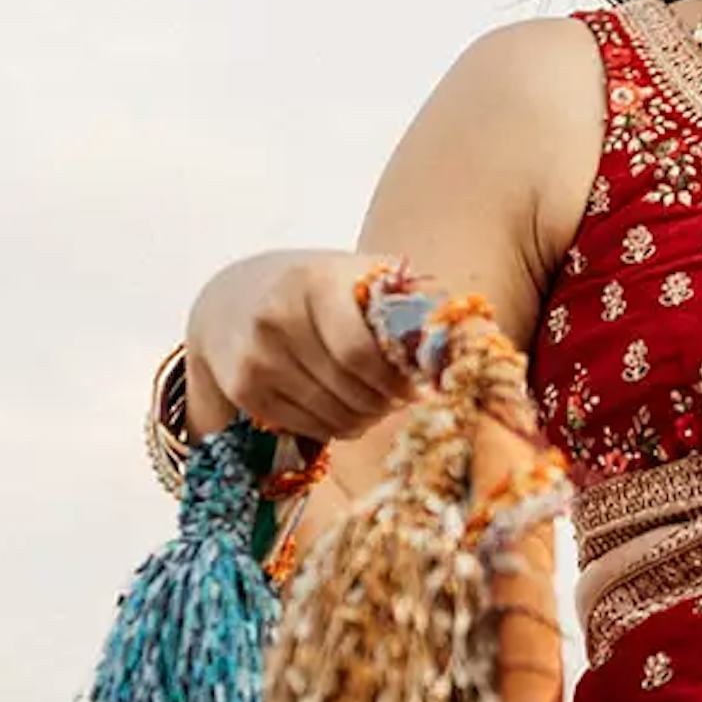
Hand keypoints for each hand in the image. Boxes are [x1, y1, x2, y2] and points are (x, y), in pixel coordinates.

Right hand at [181, 248, 415, 446]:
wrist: (236, 296)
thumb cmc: (320, 288)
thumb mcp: (362, 274)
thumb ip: (413, 298)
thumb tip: (466, 339)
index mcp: (315, 282)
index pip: (361, 354)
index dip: (395, 381)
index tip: (415, 385)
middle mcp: (276, 318)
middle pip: (350, 392)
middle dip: (385, 403)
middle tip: (397, 399)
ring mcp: (255, 357)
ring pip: (332, 417)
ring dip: (363, 419)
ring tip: (372, 403)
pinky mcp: (242, 389)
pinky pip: (307, 427)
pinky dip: (333, 426)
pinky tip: (338, 406)